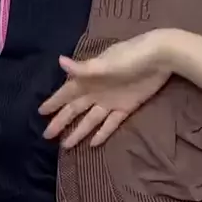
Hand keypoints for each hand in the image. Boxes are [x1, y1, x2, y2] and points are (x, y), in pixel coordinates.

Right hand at [40, 30, 171, 148]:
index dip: (54, 102)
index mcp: (88, 78)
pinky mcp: (126, 107)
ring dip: (78, 131)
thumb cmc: (131, 56)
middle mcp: (96, 91)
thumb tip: (59, 61)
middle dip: (61, 121)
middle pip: (75, 109)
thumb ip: (83, 68)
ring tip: (66, 146)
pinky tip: (93, 143)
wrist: (160, 57)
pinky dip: (102, 133)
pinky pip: (111, 123)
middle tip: (46, 136)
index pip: (66, 93)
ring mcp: (111, 100)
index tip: (40, 112)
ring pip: (90, 120)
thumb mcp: (106, 63)